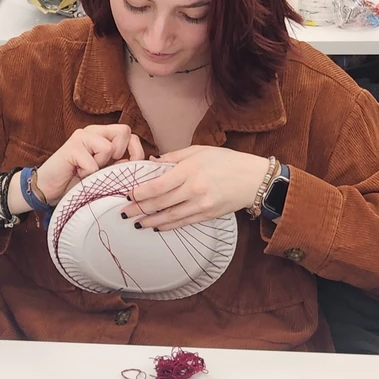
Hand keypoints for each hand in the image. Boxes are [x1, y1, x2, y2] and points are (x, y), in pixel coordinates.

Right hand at [35, 125, 143, 205]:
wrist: (48, 190)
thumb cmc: (77, 183)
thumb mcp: (105, 174)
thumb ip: (120, 165)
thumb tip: (137, 162)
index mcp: (103, 136)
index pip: (130, 134)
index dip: (136, 152)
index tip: (129, 168)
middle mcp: (93, 132)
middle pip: (124, 131)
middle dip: (121, 154)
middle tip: (106, 168)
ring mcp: (81, 137)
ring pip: (108, 148)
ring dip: (101, 167)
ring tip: (87, 172)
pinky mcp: (71, 147)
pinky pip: (92, 164)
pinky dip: (87, 175)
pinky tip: (76, 174)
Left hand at [122, 147, 270, 230]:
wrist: (254, 179)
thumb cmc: (227, 161)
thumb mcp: (199, 151)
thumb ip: (174, 157)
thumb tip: (152, 163)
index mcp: (189, 170)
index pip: (158, 185)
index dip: (140, 193)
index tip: (127, 195)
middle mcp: (194, 189)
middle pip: (160, 202)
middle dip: (139, 208)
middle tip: (124, 212)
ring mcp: (201, 205)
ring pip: (170, 216)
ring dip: (151, 221)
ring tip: (137, 222)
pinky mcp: (208, 215)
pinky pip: (183, 223)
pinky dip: (168, 226)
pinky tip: (157, 227)